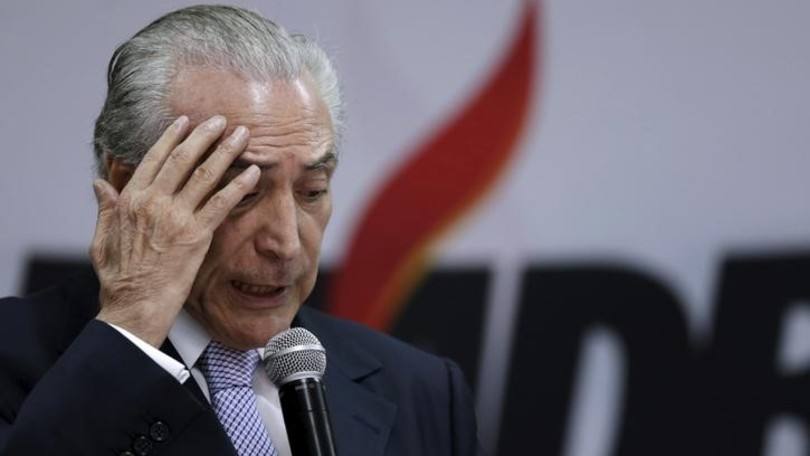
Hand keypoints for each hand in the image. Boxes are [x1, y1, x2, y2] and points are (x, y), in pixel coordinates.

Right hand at [91, 115, 259, 346]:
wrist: (134, 306)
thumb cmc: (119, 277)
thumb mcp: (102, 238)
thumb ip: (106, 208)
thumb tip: (100, 183)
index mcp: (131, 200)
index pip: (154, 159)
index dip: (172, 137)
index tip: (186, 122)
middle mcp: (154, 203)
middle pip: (183, 159)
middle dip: (205, 135)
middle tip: (223, 120)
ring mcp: (176, 217)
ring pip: (206, 175)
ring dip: (227, 152)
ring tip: (243, 136)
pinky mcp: (197, 235)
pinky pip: (223, 203)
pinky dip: (240, 185)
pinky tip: (254, 172)